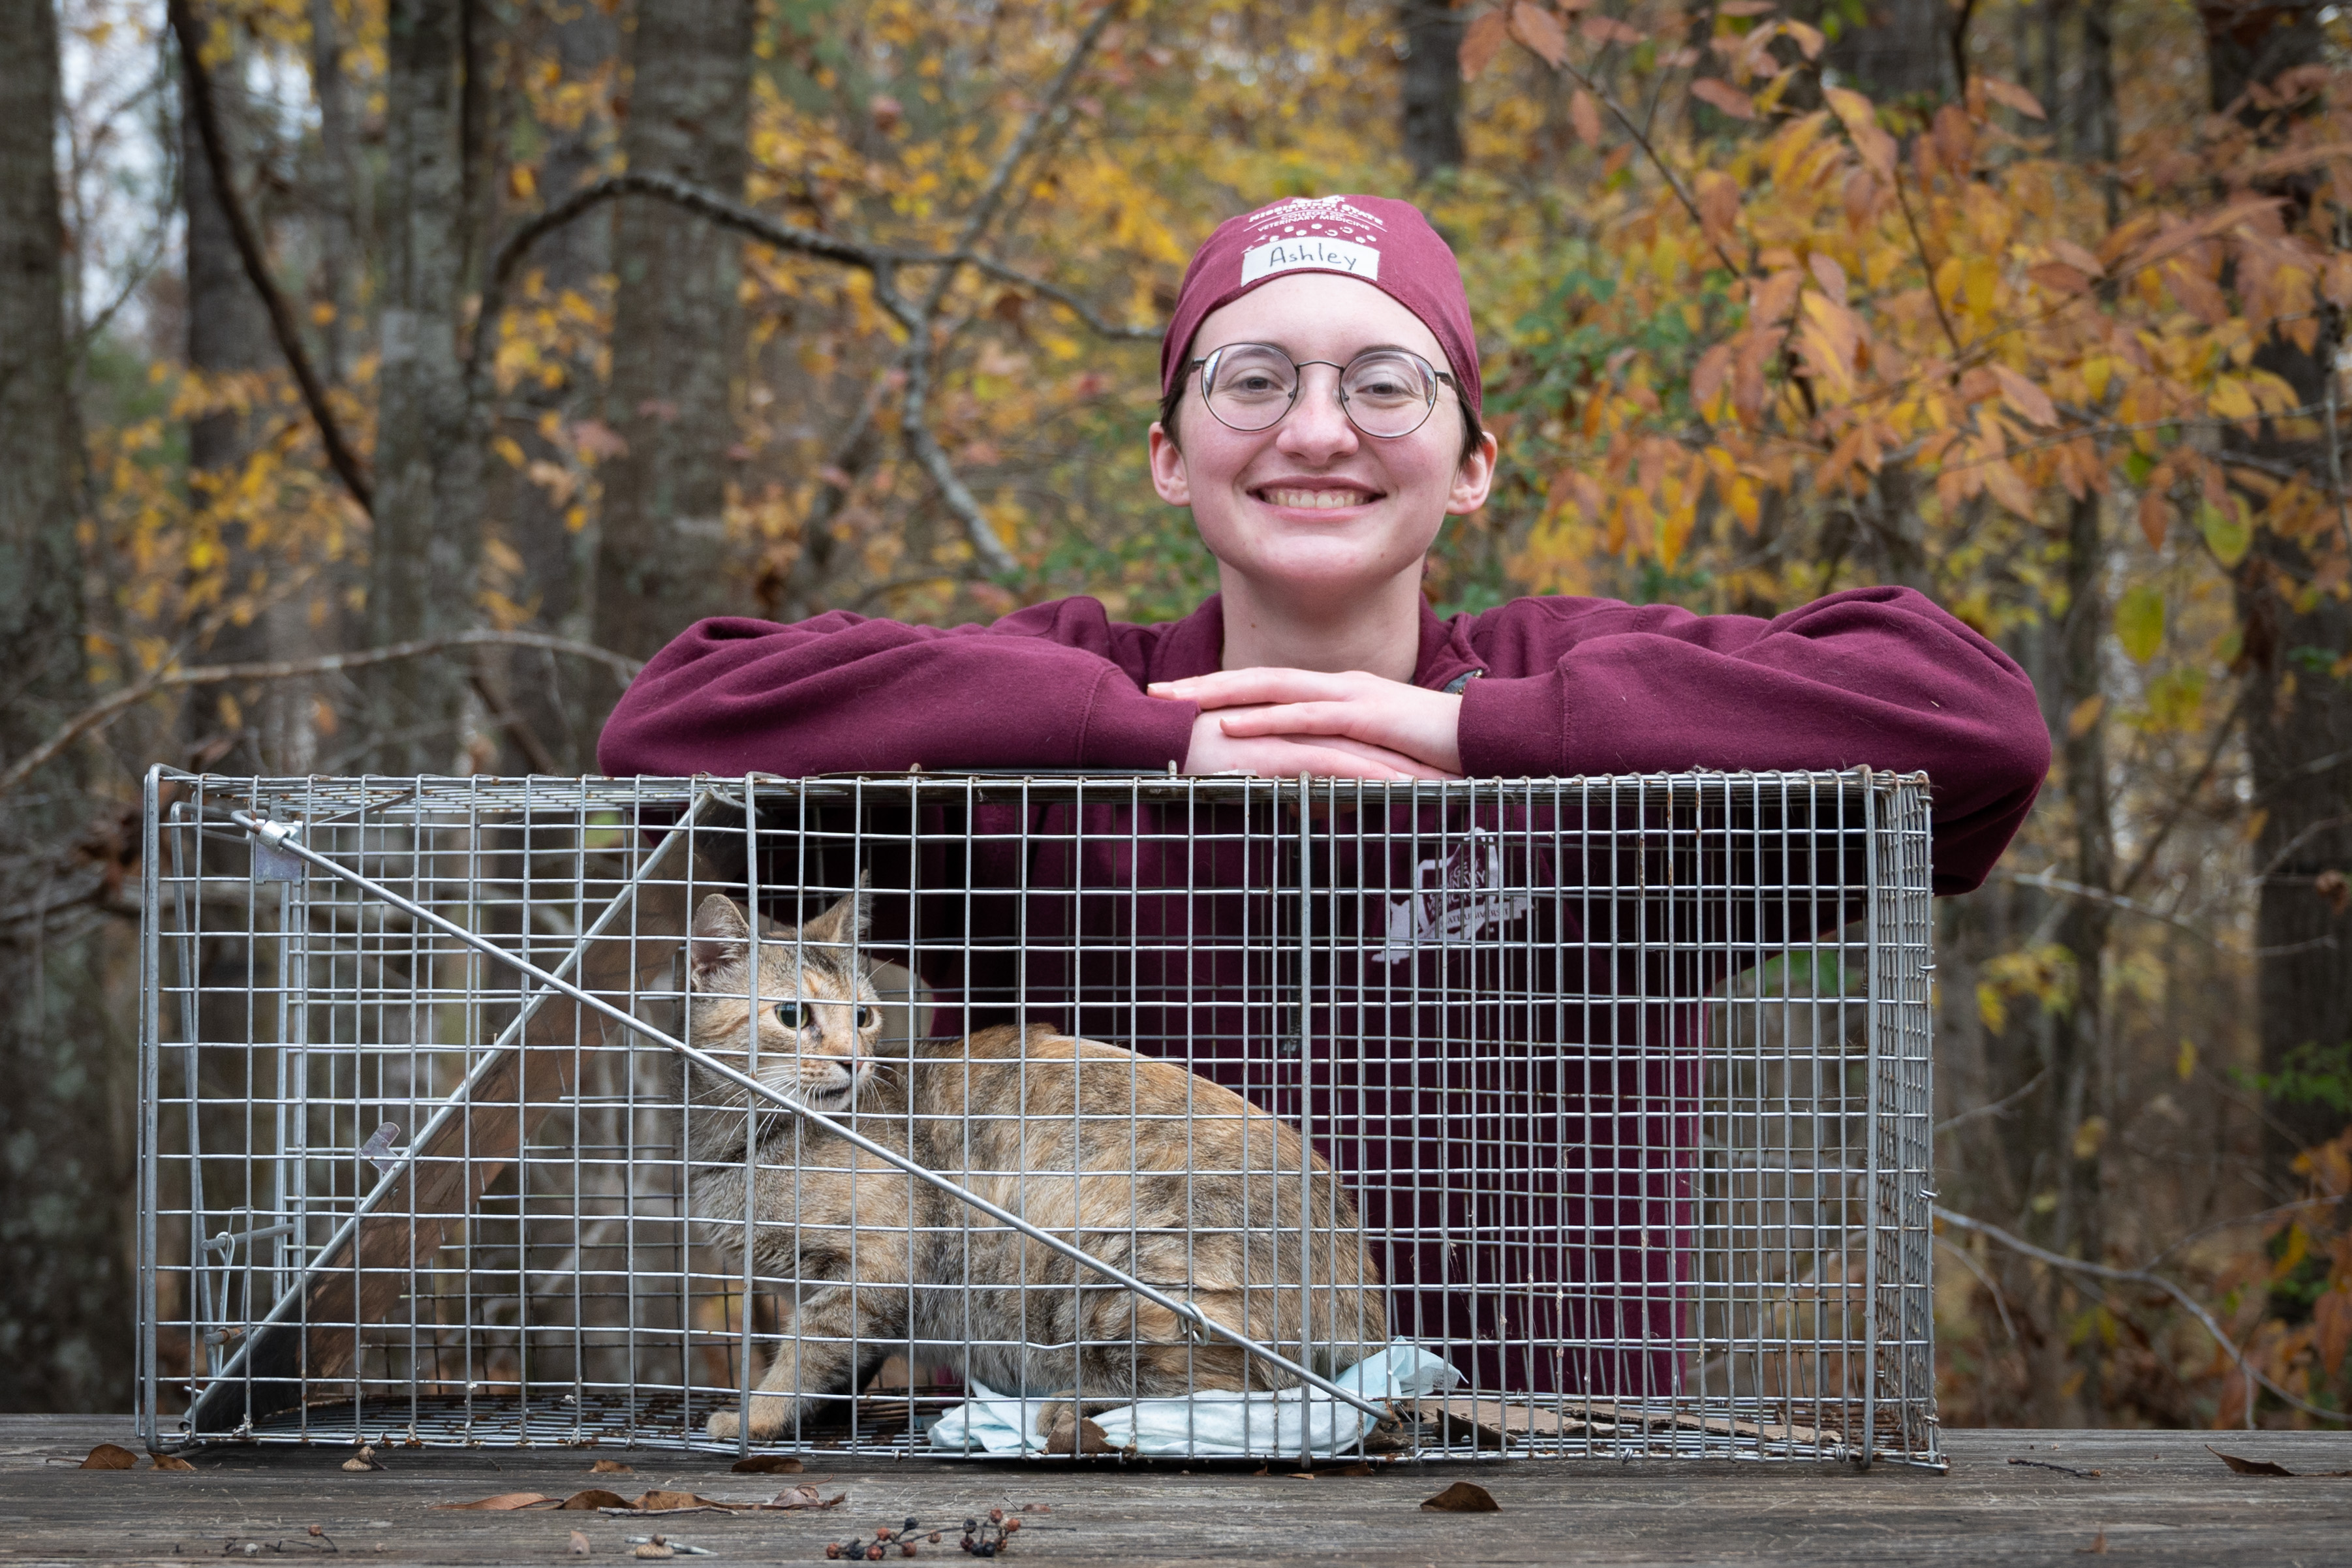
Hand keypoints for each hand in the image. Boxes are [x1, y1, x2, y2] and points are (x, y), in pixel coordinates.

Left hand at [1152, 668, 1465, 776]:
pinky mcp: (1367, 715)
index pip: (1269, 686)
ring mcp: (1352, 695)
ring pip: (1272, 688)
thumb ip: (1342, 764)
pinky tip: (1231, 725)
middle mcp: (1339, 685)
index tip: (1177, 699)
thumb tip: (1310, 787)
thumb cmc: (1438, 756)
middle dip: (1203, 685)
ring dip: (1220, 694)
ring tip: (1175, 703)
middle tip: (1154, 693)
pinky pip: (1307, 716)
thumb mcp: (1378, 759)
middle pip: (1257, 678)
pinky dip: (1265, 719)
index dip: (1222, 690)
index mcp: (1339, 693)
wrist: (1491, 741)